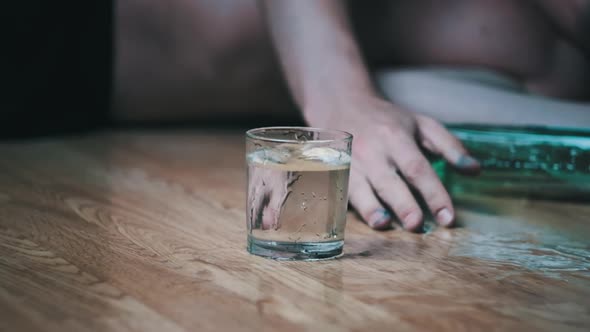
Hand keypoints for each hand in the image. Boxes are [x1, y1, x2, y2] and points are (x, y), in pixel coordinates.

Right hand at [305, 95, 479, 230]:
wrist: (341, 104)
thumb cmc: (386, 119)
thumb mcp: (421, 124)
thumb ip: (449, 145)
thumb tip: (475, 170)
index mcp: (396, 137)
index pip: (418, 168)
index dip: (434, 193)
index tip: (447, 217)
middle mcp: (372, 151)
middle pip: (389, 180)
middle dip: (402, 203)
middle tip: (416, 225)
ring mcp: (350, 163)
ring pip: (360, 188)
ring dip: (371, 208)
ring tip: (383, 225)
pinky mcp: (333, 172)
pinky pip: (341, 192)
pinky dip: (350, 207)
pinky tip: (359, 220)